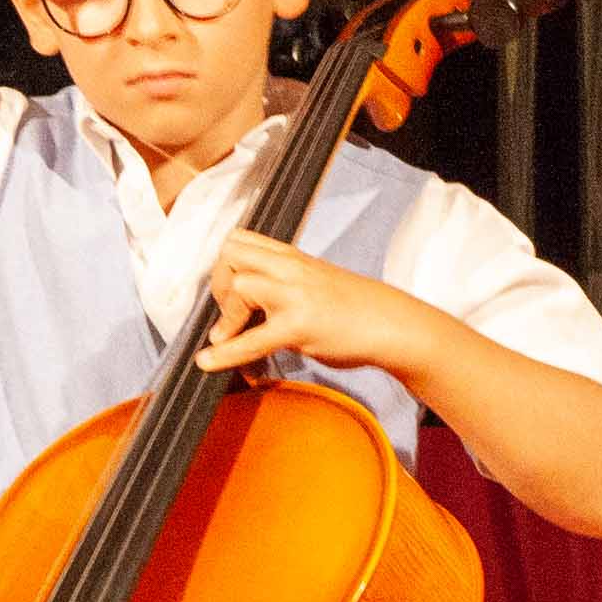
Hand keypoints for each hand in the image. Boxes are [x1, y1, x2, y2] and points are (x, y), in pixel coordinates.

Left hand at [194, 232, 439, 383]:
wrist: (391, 324)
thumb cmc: (355, 308)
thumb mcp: (314, 283)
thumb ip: (282, 285)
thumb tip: (248, 305)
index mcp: (292, 257)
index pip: (240, 239)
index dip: (224, 265)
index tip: (228, 292)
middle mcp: (291, 268)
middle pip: (230, 252)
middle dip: (218, 283)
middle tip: (229, 312)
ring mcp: (295, 295)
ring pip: (239, 286)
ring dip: (226, 314)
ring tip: (231, 336)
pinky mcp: (299, 326)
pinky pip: (252, 339)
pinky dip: (225, 353)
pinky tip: (209, 362)